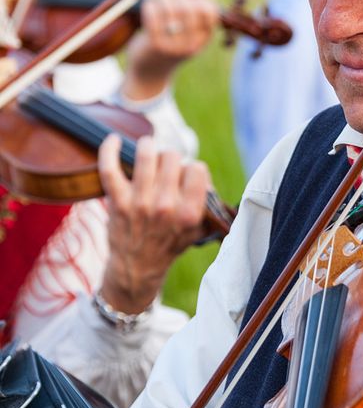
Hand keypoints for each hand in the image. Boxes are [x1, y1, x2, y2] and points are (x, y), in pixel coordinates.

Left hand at [98, 132, 209, 313]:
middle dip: (171, 159)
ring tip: (147, 147)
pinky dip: (109, 150)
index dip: (192, 169)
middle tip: (165, 169)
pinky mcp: (117, 202)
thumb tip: (203, 177)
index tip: (186, 176)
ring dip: (147, 146)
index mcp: (189, 213)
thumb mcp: (198, 229)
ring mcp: (140, 203)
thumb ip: (208, 203)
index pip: (197, 169)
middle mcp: (166, 207)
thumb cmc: (169, 243)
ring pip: (146, 155)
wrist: (137, 268)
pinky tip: (113, 140)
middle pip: (172, 158)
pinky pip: (110, 168)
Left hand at [122, 0, 217, 101]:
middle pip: (189, 7)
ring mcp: (174, 46)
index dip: (198, 0)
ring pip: (170, 8)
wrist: (149, 72)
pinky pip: (153, 15)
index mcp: (203, 38)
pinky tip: (148, 8)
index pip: (210, 11)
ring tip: (157, 2)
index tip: (188, 2)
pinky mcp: (155, 45)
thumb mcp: (185, 23)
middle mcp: (192, 44)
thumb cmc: (169, 41)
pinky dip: (149, 6)